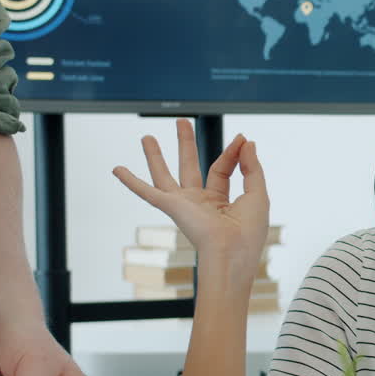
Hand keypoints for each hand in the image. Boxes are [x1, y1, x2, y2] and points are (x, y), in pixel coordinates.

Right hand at [113, 119, 268, 270]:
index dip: (232, 152)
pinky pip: (146, 192)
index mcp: (220, 203)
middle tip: (182, 122)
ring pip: (165, 175)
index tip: (241, 139)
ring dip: (155, 156)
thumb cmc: (248, 233)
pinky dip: (130, 181)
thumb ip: (251, 167)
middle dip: (186, 144)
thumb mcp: (257, 193)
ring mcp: (183, 205)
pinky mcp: (171, 207)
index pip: (222, 168)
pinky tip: (117, 169)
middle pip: (190, 167)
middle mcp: (199, 203)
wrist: (232, 253)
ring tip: (147, 137)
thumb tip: (245, 142)